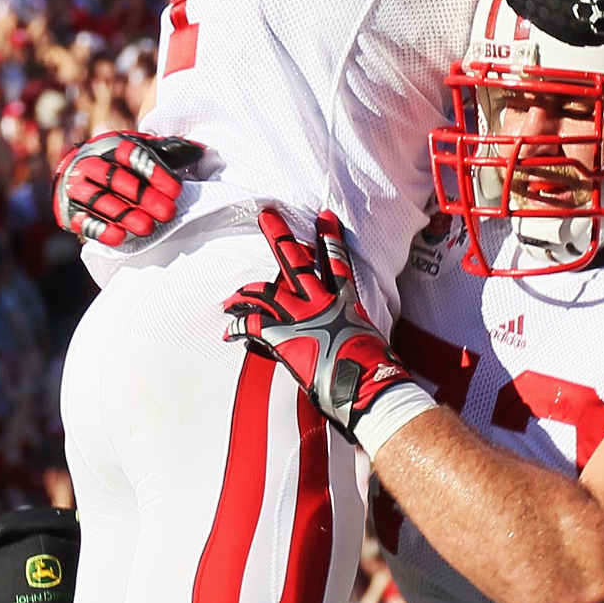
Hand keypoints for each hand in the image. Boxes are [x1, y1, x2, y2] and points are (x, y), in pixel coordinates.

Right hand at [52, 130, 201, 245]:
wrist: (75, 178)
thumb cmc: (119, 166)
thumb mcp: (141, 152)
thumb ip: (167, 151)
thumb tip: (199, 150)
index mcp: (109, 145)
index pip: (131, 154)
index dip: (154, 171)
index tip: (176, 190)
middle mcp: (89, 163)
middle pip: (115, 178)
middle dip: (143, 196)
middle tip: (167, 213)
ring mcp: (76, 187)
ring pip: (99, 199)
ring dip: (124, 214)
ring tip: (147, 228)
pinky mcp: (69, 210)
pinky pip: (83, 219)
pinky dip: (100, 228)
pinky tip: (119, 237)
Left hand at [222, 208, 426, 445]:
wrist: (371, 387)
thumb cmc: (376, 374)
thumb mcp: (367, 345)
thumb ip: (353, 336)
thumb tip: (353, 348)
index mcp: (346, 303)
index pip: (337, 263)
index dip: (330, 239)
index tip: (324, 217)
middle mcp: (323, 303)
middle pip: (296, 261)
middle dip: (279, 236)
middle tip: (266, 215)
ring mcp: (303, 317)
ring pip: (267, 291)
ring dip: (246, 292)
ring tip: (231, 296)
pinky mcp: (286, 337)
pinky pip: (254, 326)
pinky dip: (239, 327)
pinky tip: (228, 330)